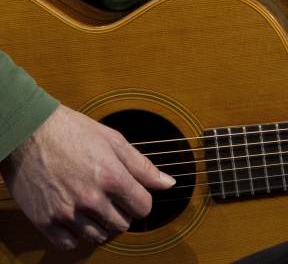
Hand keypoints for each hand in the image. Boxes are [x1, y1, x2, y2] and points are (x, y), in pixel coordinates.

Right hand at [0, 105, 175, 249]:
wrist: (29, 132)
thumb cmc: (72, 132)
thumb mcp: (114, 141)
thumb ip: (143, 167)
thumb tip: (168, 183)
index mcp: (112, 177)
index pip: (143, 208)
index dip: (141, 201)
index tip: (134, 196)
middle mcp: (91, 198)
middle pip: (122, 225)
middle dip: (122, 213)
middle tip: (112, 199)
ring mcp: (67, 212)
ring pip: (98, 236)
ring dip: (101, 225)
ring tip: (94, 207)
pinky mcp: (45, 220)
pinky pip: (69, 243)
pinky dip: (76, 235)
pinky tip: (76, 219)